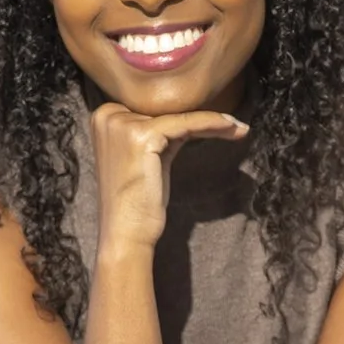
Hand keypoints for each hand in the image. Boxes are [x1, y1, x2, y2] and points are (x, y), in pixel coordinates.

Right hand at [91, 102, 247, 249]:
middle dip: (202, 116)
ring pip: (179, 116)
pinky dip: (212, 125)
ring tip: (238, 128)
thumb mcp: (149, 158)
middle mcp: (108, 115)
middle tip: (234, 123)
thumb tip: (193, 118)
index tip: (218, 120)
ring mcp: (122, 125)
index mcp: (104, 117)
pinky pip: (185, 125)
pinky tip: (232, 129)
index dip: (187, 114)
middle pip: (166, 110)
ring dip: (214, 121)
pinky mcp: (141, 137)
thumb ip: (162, 134)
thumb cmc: (137, 202)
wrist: (125, 234)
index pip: (154, 110)